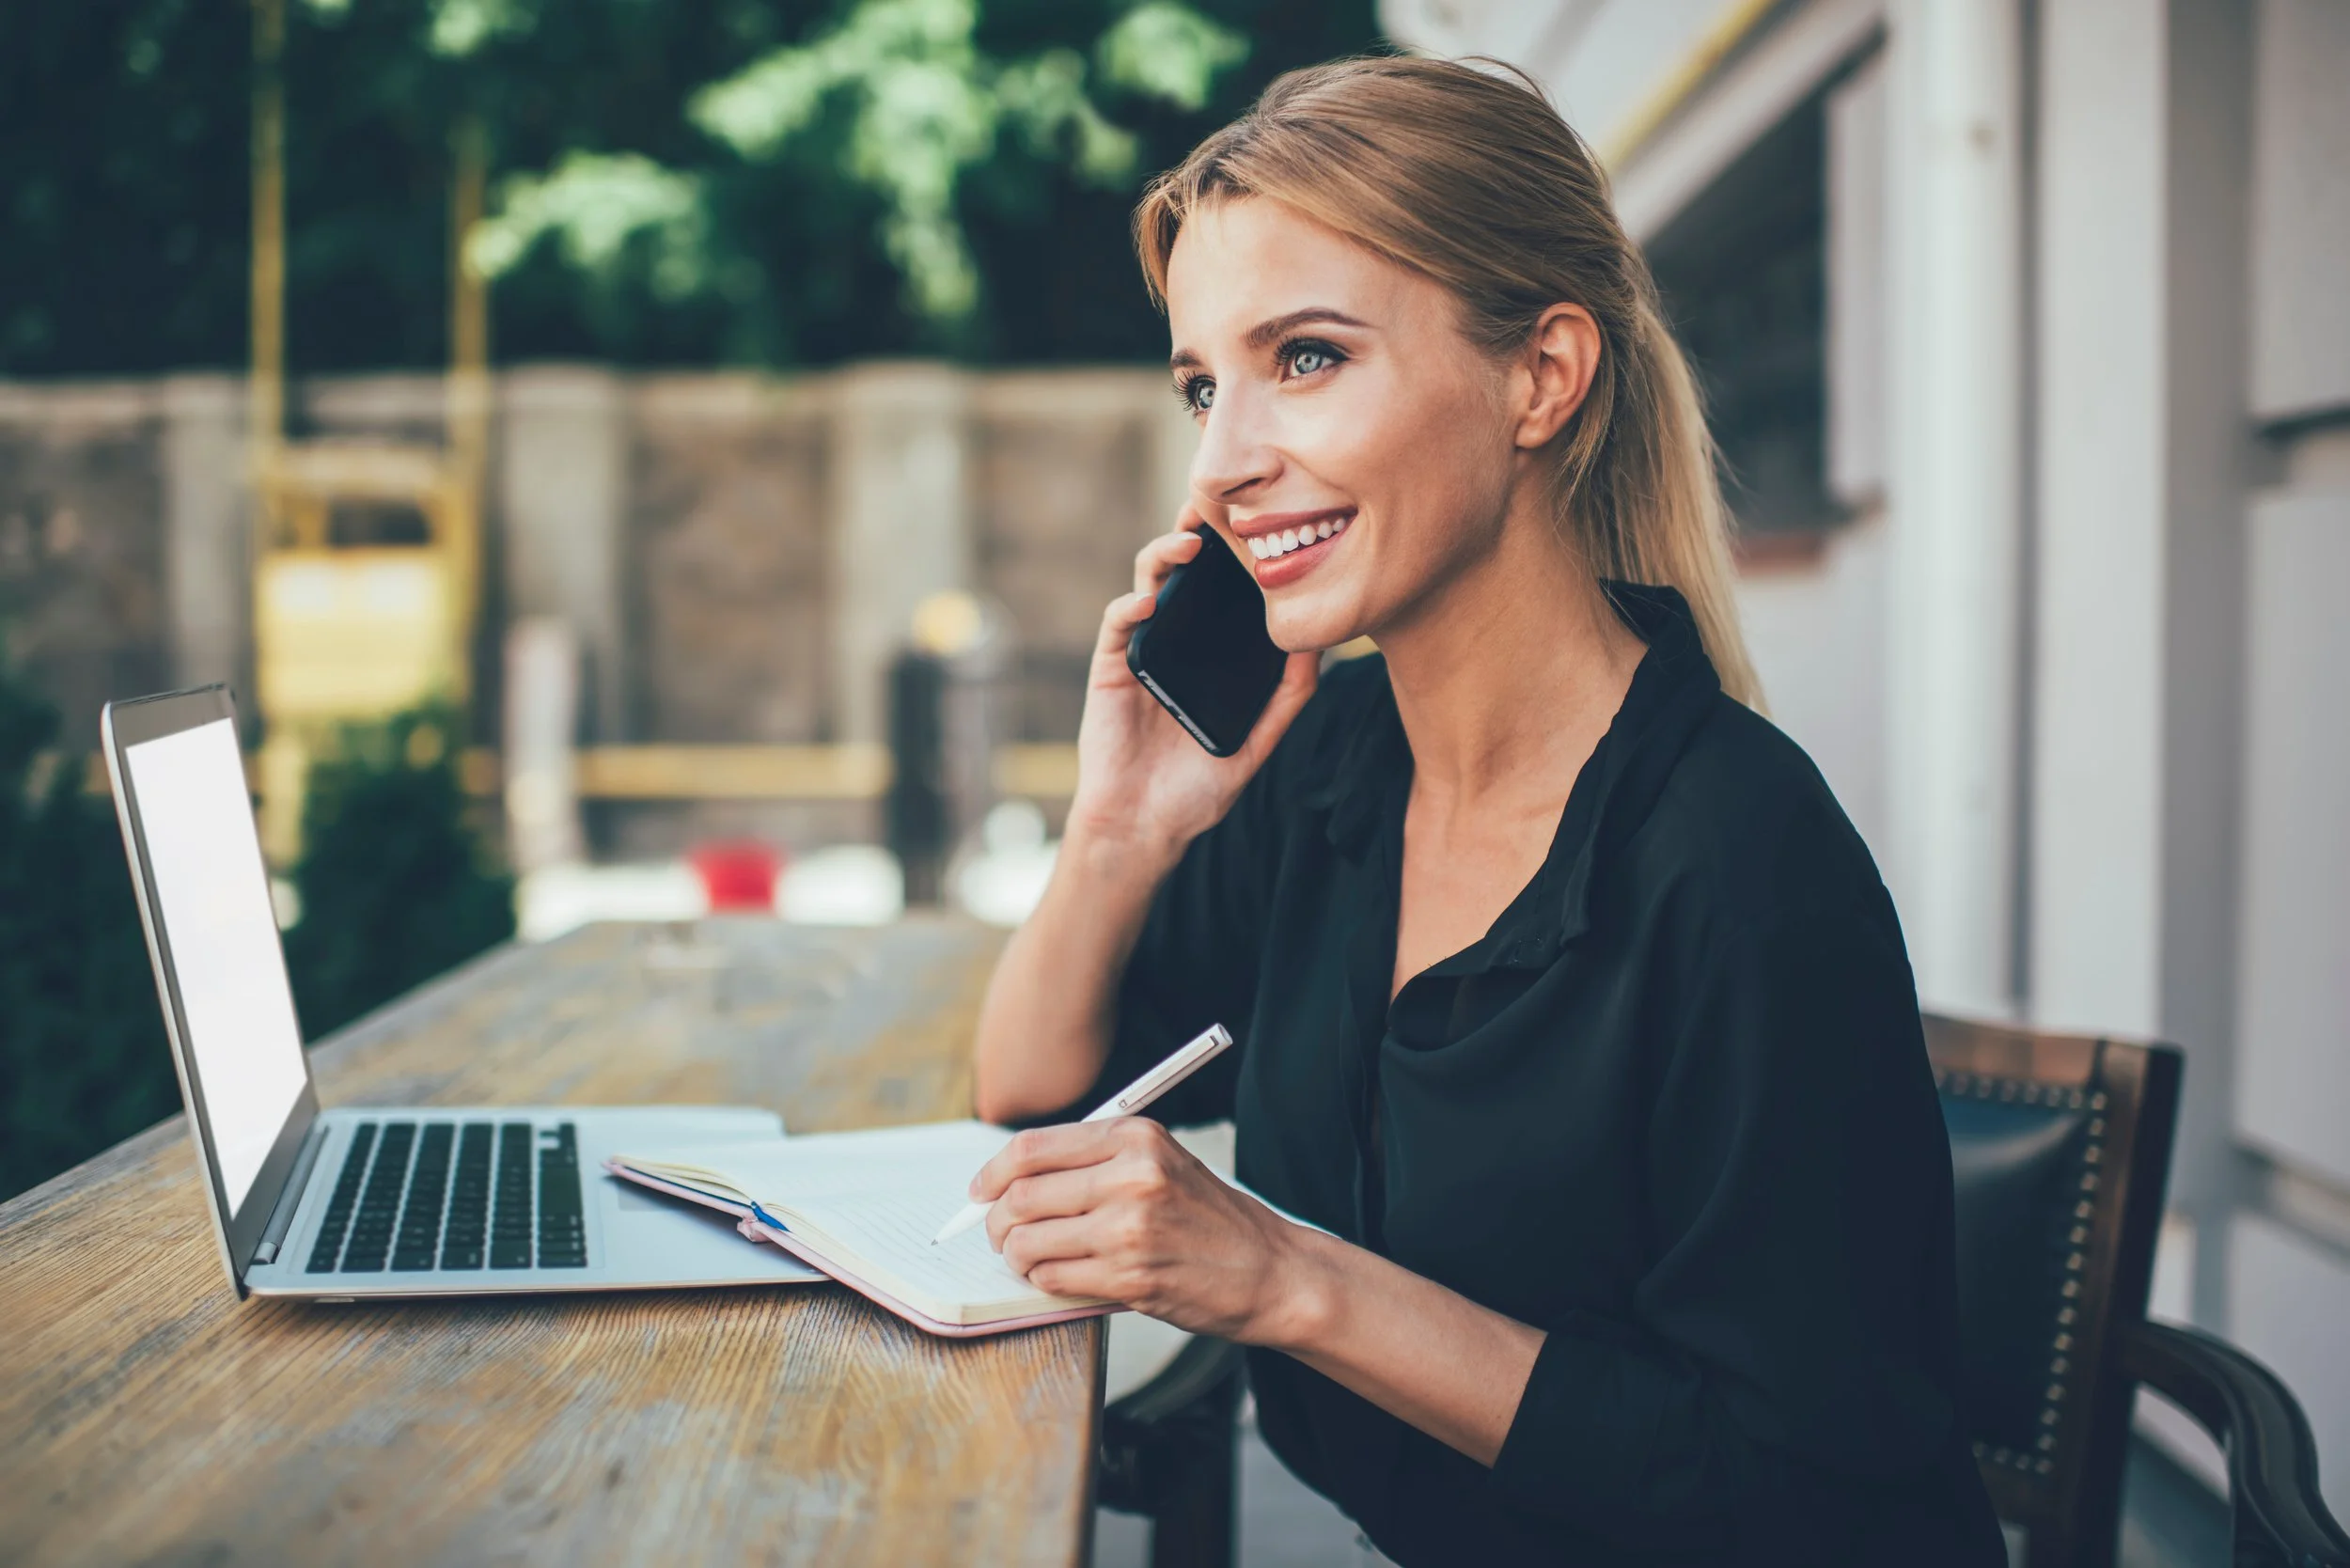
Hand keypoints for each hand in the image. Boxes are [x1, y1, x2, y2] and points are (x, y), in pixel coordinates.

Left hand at [975, 1118, 1316, 1343]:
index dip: (992, 1173)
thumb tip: (1013, 1179)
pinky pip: (1053, 1279)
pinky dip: (1044, 1281)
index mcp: (1135, 1137)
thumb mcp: (1160, 1162)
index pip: (1032, 1148)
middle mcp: (1131, 1176)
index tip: (980, 1191)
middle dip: (997, 1221)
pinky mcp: (1131, 1278)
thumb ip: (1093, 1162)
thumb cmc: (1211, 1219)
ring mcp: (1130, 1230)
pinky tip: (1061, 1277)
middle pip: (1021, 1195)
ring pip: (1029, 1241)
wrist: (1270, 1270)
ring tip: (1031, 1259)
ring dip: (1017, 1256)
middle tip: (1001, 1234)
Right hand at [1065, 512, 1319, 862]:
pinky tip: (1150, 602)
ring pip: (1147, 584)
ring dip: (1164, 557)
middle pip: (1183, 573)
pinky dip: (1131, 607)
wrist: (1145, 826)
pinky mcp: (1111, 668)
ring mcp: (1141, 651)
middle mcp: (1175, 642)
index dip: (1235, 554)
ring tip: (1189, 545)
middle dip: (1197, 533)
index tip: (1261, 523)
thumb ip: (1287, 699)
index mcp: (1208, 653)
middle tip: (1219, 508)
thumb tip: (1320, 649)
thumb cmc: (1196, 789)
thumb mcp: (1256, 743)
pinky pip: (1117, 625)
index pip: (1221, 591)